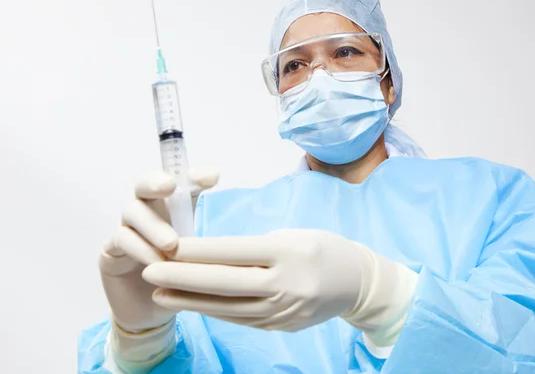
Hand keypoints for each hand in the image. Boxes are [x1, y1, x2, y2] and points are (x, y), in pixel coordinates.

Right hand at [99, 168, 218, 332]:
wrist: (152, 310)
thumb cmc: (175, 273)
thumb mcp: (196, 249)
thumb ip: (204, 223)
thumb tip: (218, 187)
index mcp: (168, 207)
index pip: (176, 181)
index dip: (191, 176)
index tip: (210, 178)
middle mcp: (144, 212)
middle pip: (143, 185)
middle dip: (155, 182)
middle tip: (169, 186)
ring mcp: (124, 229)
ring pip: (131, 212)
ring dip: (153, 226)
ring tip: (171, 245)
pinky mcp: (110, 251)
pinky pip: (120, 240)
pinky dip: (139, 249)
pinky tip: (155, 263)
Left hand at [142, 229, 417, 345]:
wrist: (357, 283)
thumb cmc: (324, 248)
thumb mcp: (293, 235)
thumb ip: (256, 248)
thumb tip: (213, 257)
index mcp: (289, 253)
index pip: (232, 252)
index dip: (196, 250)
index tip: (168, 246)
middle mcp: (285, 284)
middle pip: (223, 283)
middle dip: (182, 278)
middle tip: (149, 272)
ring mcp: (283, 310)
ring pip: (227, 307)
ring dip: (189, 301)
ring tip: (159, 293)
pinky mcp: (280, 326)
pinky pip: (240, 318)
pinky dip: (213, 311)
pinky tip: (191, 304)